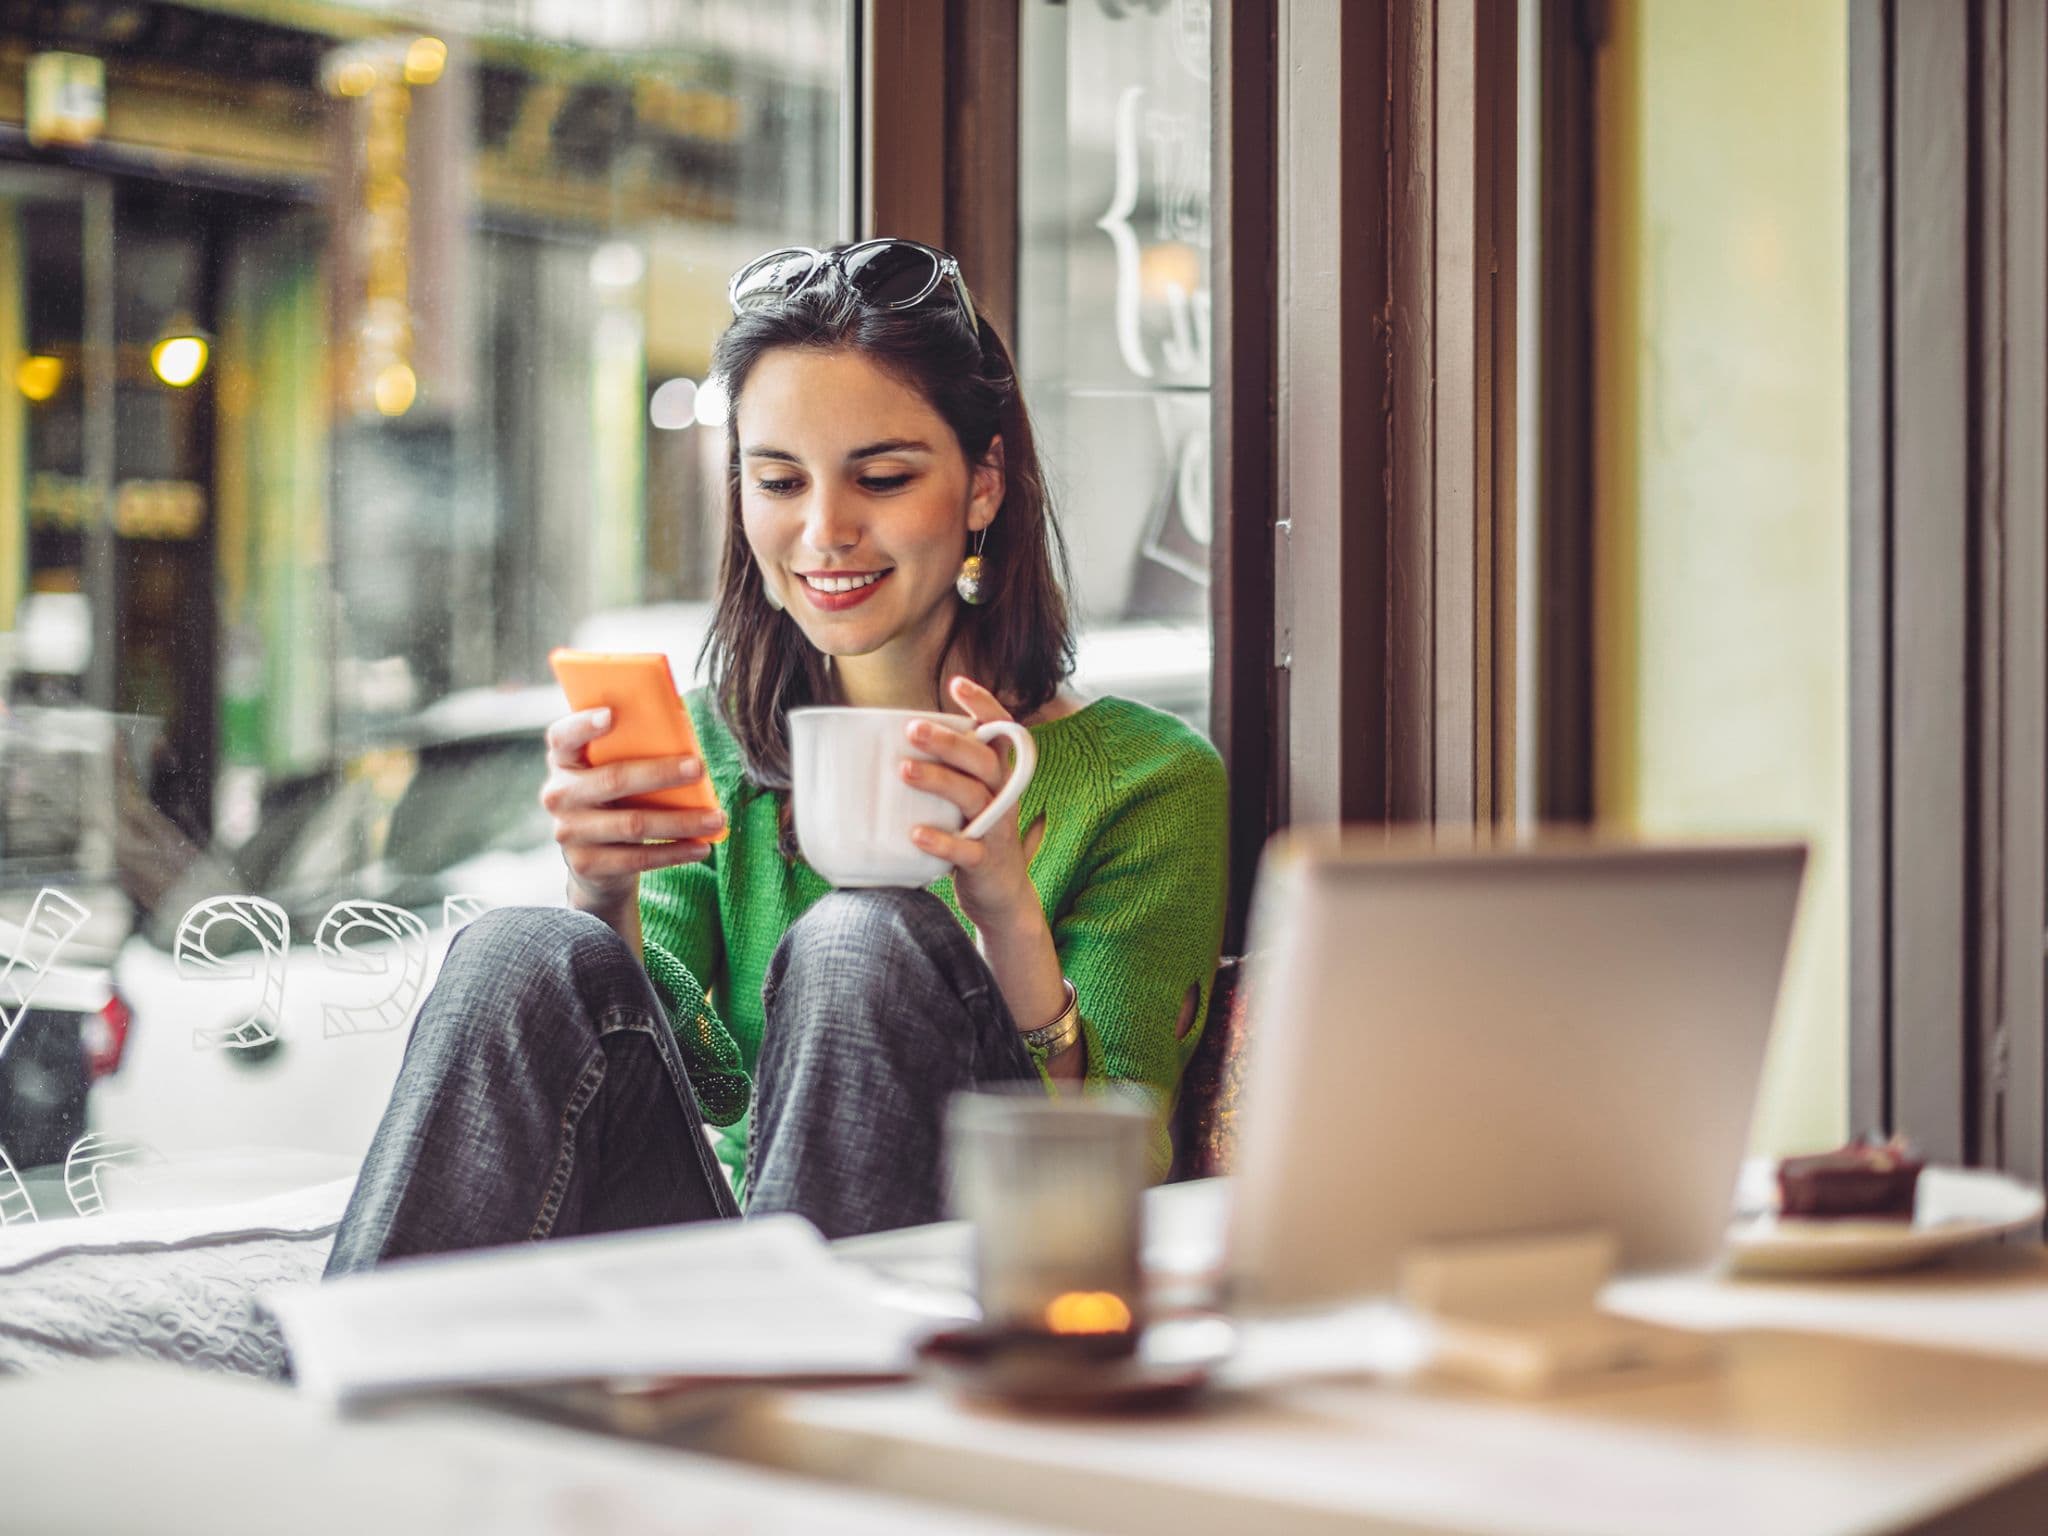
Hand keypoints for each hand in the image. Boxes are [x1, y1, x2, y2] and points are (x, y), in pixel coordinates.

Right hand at [540, 708, 725, 917]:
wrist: (594, 862)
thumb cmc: (615, 799)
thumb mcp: (612, 771)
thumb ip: (632, 749)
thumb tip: (681, 728)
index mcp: (564, 761)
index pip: (563, 736)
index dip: (583, 724)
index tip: (612, 714)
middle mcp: (559, 795)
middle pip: (613, 779)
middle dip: (661, 773)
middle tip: (699, 768)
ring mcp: (569, 832)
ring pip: (633, 824)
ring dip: (681, 821)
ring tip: (717, 818)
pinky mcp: (587, 864)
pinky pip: (638, 858)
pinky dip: (674, 852)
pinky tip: (701, 846)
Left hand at [903, 676, 1037, 937]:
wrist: (1001, 895)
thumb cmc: (973, 835)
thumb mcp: (968, 798)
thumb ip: (947, 770)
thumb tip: (889, 742)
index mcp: (998, 776)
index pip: (1000, 731)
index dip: (984, 706)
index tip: (957, 683)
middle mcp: (1002, 796)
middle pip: (984, 760)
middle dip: (949, 741)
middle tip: (912, 728)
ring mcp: (996, 829)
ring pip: (974, 797)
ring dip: (938, 780)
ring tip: (904, 770)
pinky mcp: (985, 862)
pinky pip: (967, 850)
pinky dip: (942, 841)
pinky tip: (916, 833)